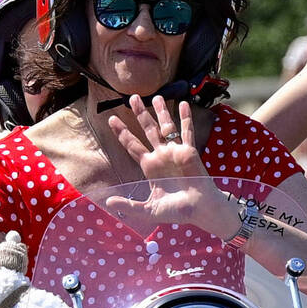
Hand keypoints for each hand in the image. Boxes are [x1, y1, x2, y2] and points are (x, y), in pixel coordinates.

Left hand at [105, 95, 228, 236]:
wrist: (199, 210)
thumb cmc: (176, 211)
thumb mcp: (149, 210)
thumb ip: (129, 206)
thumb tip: (108, 202)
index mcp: (149, 166)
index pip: (132, 145)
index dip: (122, 132)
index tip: (111, 118)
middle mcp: (161, 155)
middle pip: (147, 130)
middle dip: (140, 114)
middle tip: (132, 97)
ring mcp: (175, 151)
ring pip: (166, 126)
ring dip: (161, 111)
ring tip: (155, 96)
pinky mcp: (190, 151)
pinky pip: (187, 131)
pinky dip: (185, 118)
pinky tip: (183, 104)